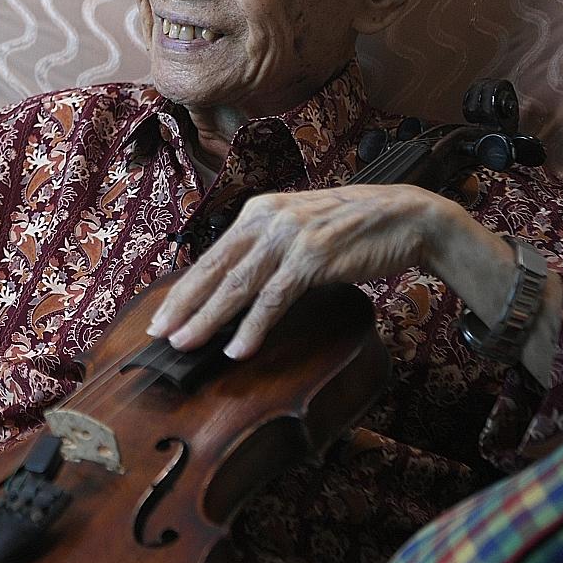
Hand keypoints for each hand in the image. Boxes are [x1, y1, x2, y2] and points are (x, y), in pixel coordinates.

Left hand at [145, 185, 457, 358]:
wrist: (405, 216)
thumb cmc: (352, 228)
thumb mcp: (298, 230)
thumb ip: (265, 249)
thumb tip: (232, 285)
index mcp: (257, 212)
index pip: (210, 257)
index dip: (183, 289)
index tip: (161, 315)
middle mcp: (266, 220)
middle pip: (214, 271)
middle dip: (183, 306)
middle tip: (158, 334)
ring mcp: (288, 238)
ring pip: (237, 286)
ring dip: (208, 320)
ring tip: (186, 344)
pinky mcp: (312, 258)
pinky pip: (274, 299)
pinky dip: (253, 327)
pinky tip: (238, 349)